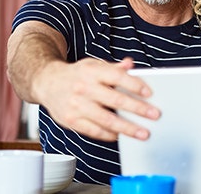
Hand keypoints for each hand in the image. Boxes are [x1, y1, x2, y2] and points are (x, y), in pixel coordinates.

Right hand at [33, 57, 160, 140]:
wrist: (46, 82)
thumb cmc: (76, 75)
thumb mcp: (94, 65)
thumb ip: (114, 68)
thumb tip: (131, 64)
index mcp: (92, 71)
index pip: (117, 77)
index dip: (135, 85)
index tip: (149, 93)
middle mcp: (84, 88)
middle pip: (115, 100)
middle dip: (137, 109)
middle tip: (154, 114)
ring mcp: (76, 105)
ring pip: (106, 120)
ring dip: (127, 128)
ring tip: (142, 133)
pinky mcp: (71, 120)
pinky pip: (94, 131)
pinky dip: (109, 135)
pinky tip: (121, 135)